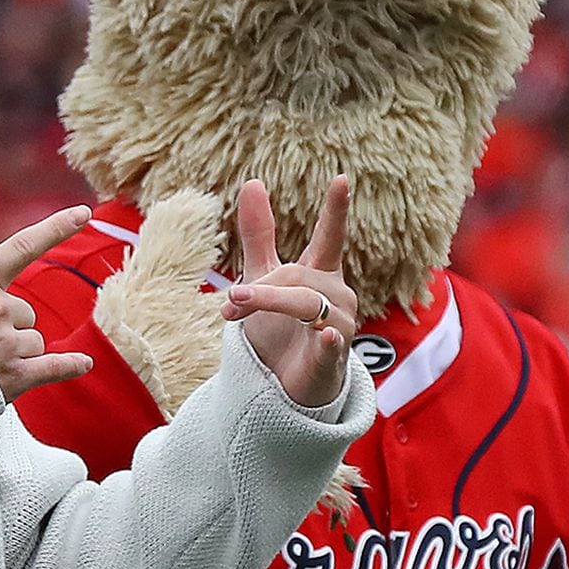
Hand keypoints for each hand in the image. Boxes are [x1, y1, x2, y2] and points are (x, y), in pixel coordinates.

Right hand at [0, 197, 95, 401]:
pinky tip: (83, 364)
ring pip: (33, 341)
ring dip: (17, 350)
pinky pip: (53, 368)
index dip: (56, 227)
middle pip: (23, 311)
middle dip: (5, 323)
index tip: (84, 213)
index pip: (23, 246)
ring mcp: (8, 345)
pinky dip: (69, 366)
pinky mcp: (13, 378)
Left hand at [222, 176, 356, 406]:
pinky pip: (330, 341)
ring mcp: (340, 325)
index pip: (330, 237)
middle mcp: (336, 295)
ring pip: (304, 303)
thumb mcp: (264, 277)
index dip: (335, 210)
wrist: (285, 389)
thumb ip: (260, 234)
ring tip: (234, 313)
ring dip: (267, 303)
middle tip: (227, 304)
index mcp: (320, 274)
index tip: (340, 179)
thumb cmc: (280, 330)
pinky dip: (326, 337)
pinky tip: (324, 333)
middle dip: (258, 287)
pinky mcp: (334, 357)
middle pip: (296, 275)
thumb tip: (253, 181)